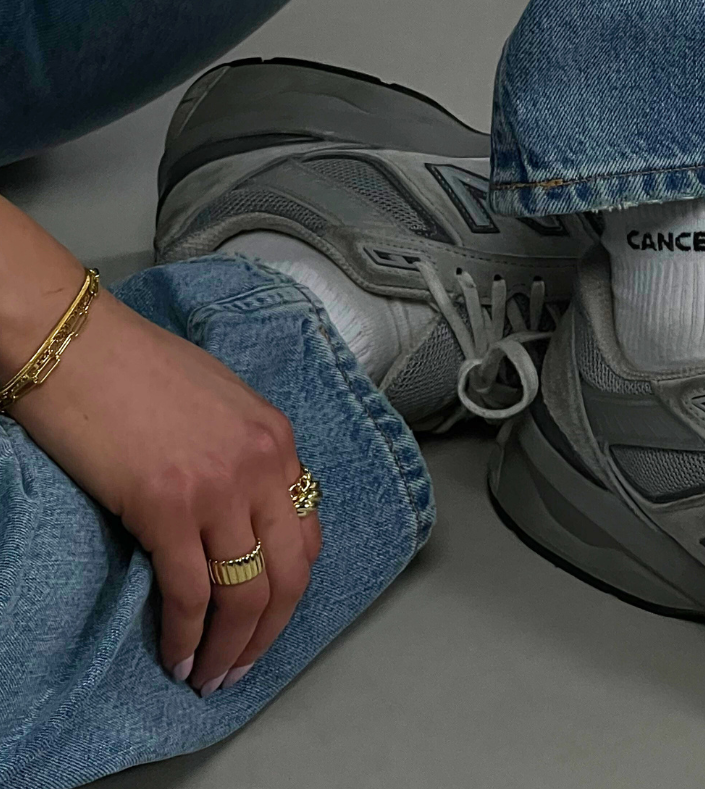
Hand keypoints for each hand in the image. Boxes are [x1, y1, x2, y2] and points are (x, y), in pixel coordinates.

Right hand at [7, 267, 320, 695]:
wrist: (79, 344)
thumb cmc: (142, 366)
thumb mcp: (223, 402)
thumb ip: (246, 453)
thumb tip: (247, 506)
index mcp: (278, 438)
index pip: (308, 531)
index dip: (292, 584)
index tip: (272, 614)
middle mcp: (262, 465)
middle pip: (289, 572)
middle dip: (270, 630)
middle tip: (245, 665)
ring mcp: (218, 488)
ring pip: (245, 592)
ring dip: (231, 646)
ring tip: (211, 676)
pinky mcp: (166, 508)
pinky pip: (188, 592)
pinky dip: (185, 635)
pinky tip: (177, 656)